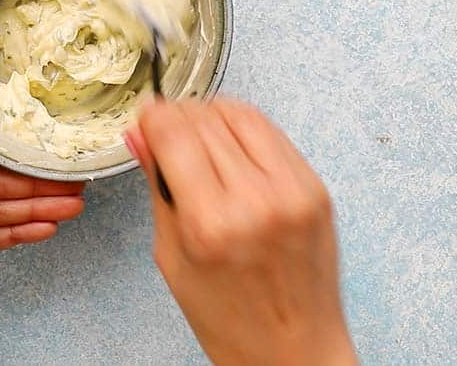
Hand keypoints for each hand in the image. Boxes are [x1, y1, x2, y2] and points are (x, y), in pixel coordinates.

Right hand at [124, 98, 355, 365]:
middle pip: (205, 117)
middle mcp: (256, 201)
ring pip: (241, 114)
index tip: (146, 120)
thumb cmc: (232, 319)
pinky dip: (246, 130)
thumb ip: (158, 187)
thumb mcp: (172, 256)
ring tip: (200, 139)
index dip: (153, 117)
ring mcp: (293, 191)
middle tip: (168, 133)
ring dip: (213, 116)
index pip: (174, 132)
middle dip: (179, 117)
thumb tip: (141, 136)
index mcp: (211, 224)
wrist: (294, 349)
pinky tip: (233, 149)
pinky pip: (273, 132)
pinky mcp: (315, 186)